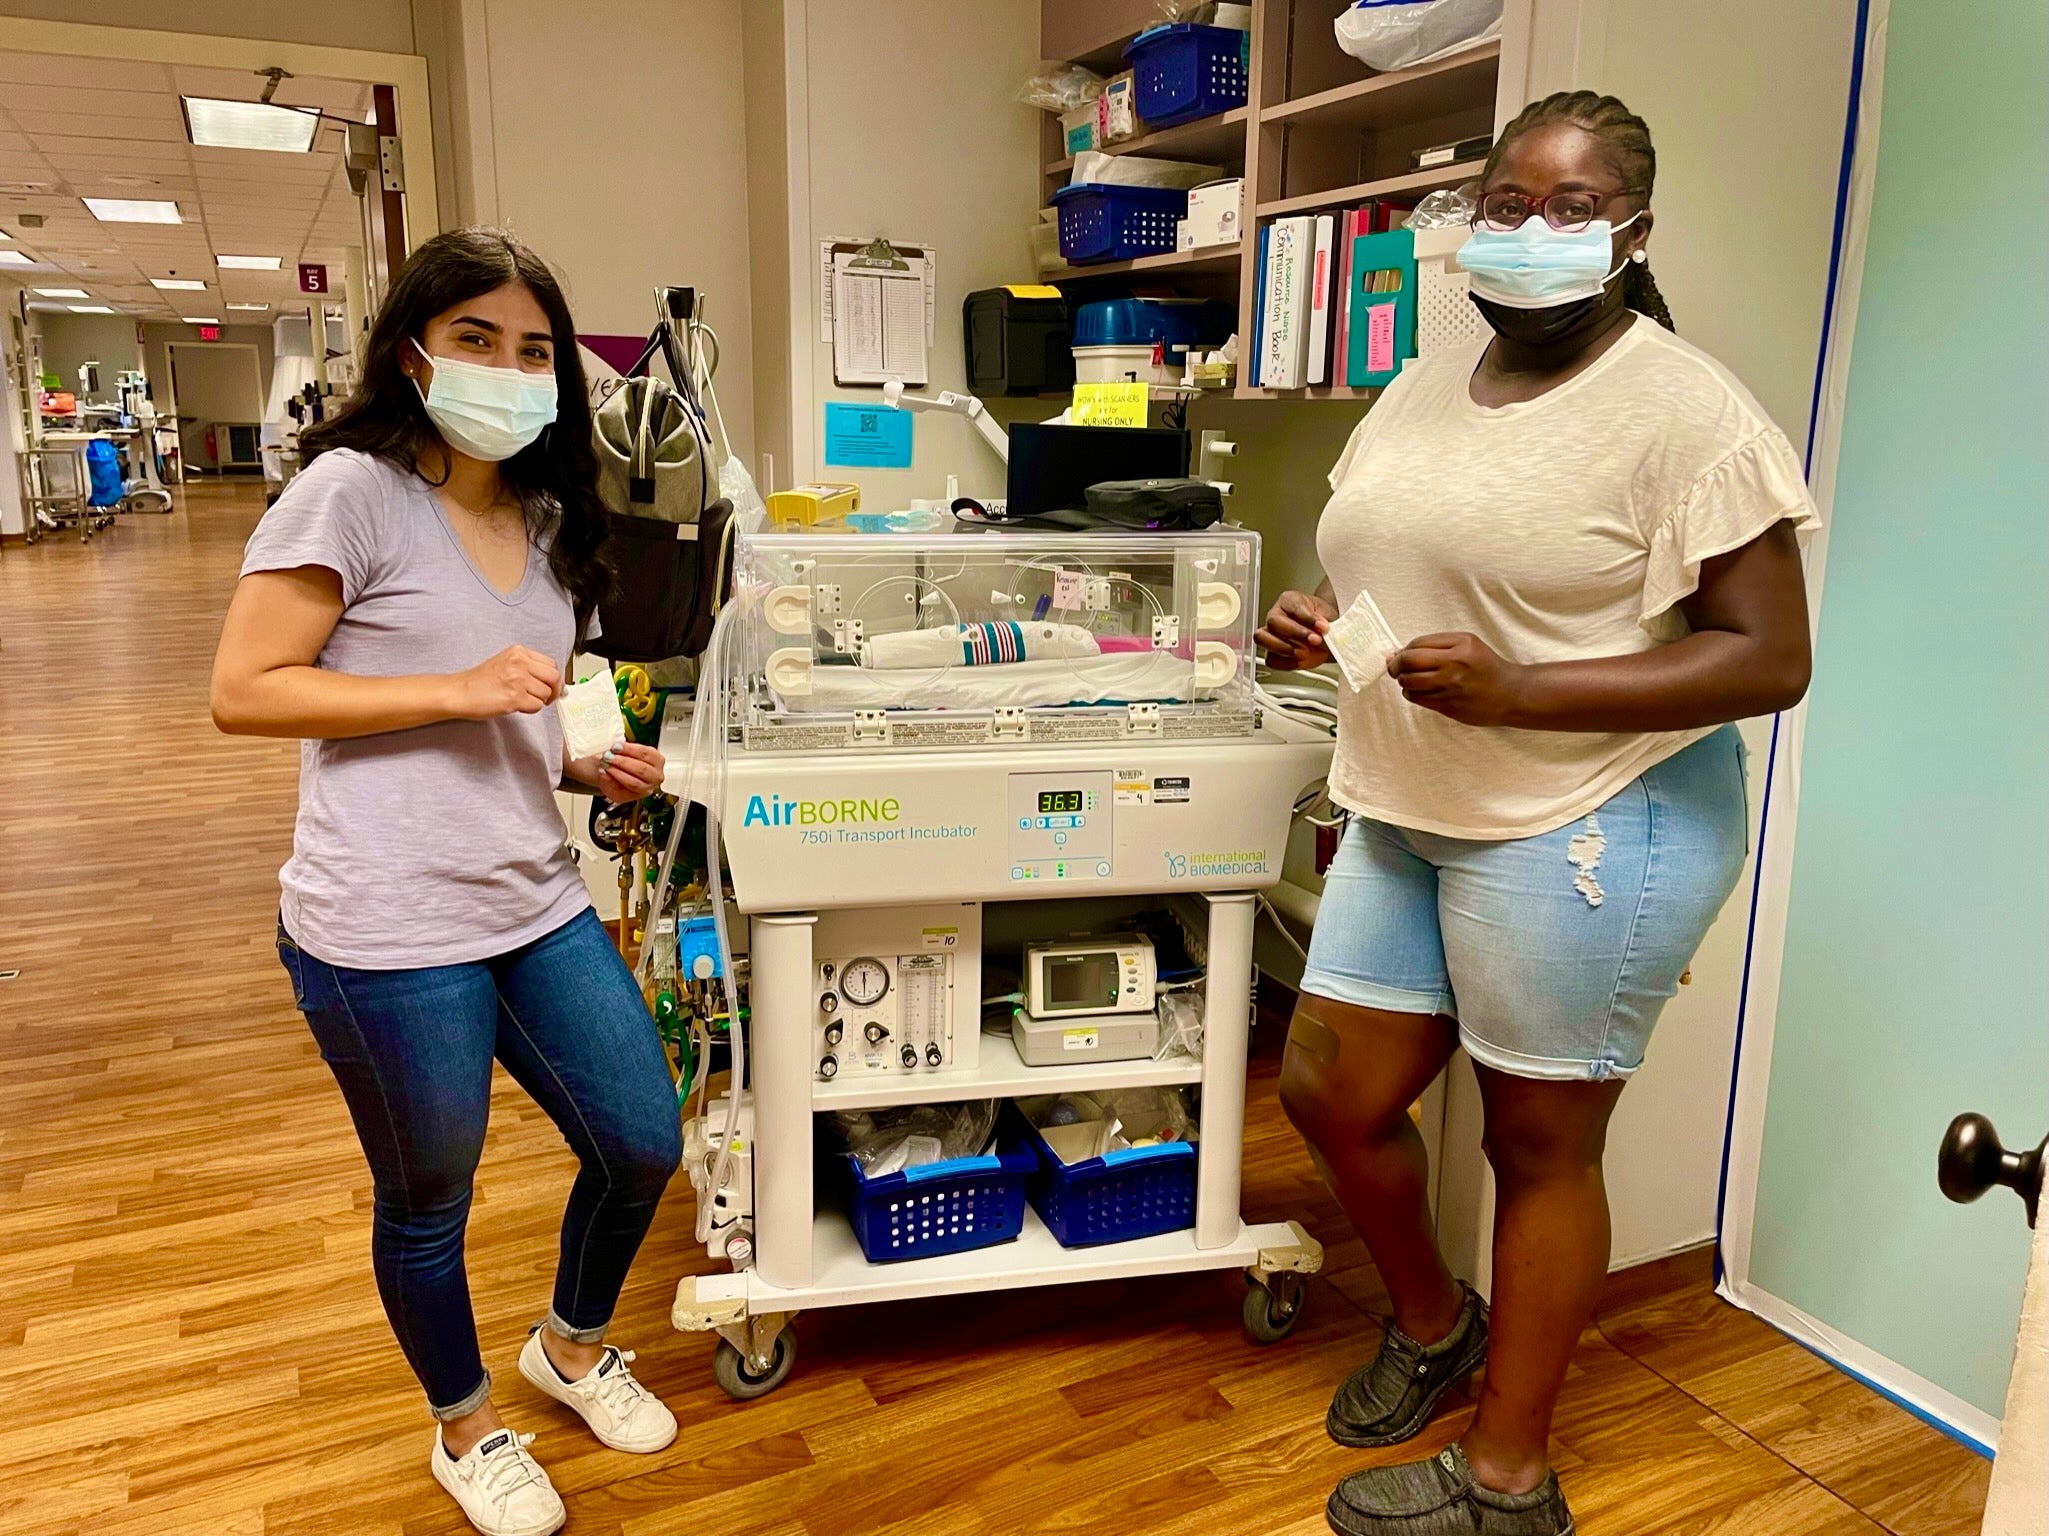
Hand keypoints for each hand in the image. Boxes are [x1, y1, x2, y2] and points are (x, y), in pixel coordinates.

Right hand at [451, 645, 560, 718]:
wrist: (460, 692)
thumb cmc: (480, 681)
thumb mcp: (506, 663)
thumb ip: (528, 667)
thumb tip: (554, 681)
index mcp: (518, 652)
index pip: (551, 663)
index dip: (553, 678)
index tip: (550, 686)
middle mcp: (519, 663)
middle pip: (554, 677)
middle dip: (554, 690)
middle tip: (545, 698)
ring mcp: (518, 680)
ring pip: (546, 693)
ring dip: (538, 701)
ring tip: (522, 700)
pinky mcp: (515, 698)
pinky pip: (537, 706)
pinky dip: (530, 710)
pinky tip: (516, 706)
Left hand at [593, 741, 665, 803]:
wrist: (615, 773)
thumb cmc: (625, 760)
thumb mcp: (627, 751)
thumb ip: (623, 748)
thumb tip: (613, 744)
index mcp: (657, 760)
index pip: (646, 754)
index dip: (630, 749)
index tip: (616, 746)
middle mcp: (655, 776)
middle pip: (642, 769)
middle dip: (623, 762)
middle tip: (609, 756)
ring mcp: (645, 789)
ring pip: (633, 783)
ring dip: (617, 773)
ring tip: (605, 764)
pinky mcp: (631, 797)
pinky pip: (622, 792)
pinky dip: (611, 782)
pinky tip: (603, 774)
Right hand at [1256, 590, 1338, 669]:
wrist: (1323, 635)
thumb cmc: (1321, 621)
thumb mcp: (1327, 615)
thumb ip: (1324, 620)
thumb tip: (1321, 627)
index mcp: (1289, 600)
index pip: (1293, 606)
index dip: (1308, 618)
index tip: (1322, 626)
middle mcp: (1276, 615)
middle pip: (1273, 622)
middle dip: (1295, 633)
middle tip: (1314, 640)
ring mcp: (1270, 634)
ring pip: (1262, 639)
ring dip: (1284, 648)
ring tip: (1304, 652)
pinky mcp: (1271, 652)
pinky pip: (1270, 659)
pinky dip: (1286, 663)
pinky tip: (1300, 661)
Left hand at [1388, 633, 1529, 726]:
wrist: (1511, 694)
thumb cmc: (1486, 667)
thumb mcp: (1467, 644)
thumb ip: (1434, 645)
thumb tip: (1396, 653)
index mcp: (1461, 645)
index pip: (1417, 644)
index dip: (1403, 651)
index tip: (1399, 656)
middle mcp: (1455, 664)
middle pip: (1408, 662)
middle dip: (1396, 666)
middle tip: (1395, 669)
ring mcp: (1451, 687)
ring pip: (1409, 682)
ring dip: (1403, 681)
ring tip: (1410, 680)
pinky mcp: (1449, 706)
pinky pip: (1417, 699)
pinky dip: (1412, 694)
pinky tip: (1420, 691)